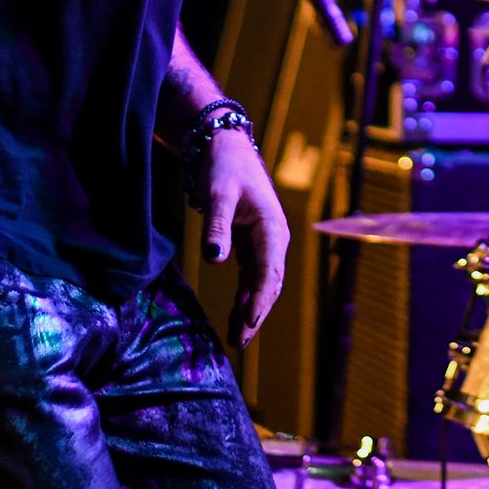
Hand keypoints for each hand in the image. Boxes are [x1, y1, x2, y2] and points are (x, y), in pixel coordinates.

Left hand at [200, 128, 290, 347]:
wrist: (225, 146)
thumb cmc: (223, 167)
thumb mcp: (218, 194)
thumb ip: (216, 227)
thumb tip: (214, 260)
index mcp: (272, 227)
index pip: (268, 271)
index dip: (259, 298)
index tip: (248, 321)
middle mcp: (274, 238)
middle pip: (268, 283)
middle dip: (256, 313)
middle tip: (240, 342)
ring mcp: (265, 242)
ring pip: (261, 283)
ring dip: (251, 309)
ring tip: (238, 339)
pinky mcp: (253, 242)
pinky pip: (252, 276)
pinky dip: (245, 296)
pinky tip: (237, 316)